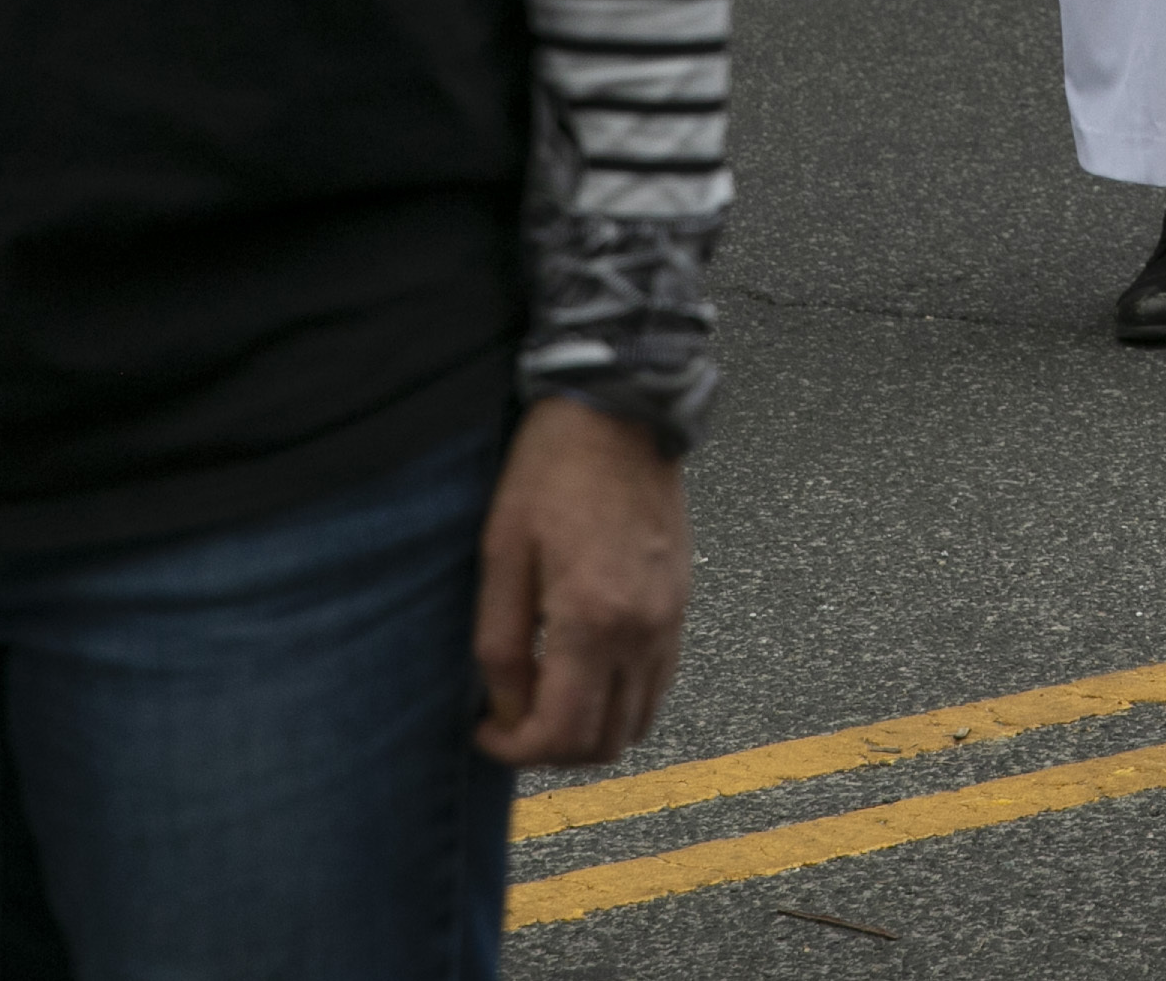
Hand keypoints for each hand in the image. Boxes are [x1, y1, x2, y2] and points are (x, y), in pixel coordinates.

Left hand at [473, 397, 688, 768]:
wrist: (619, 414)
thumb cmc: (550, 473)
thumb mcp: (502, 554)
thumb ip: (499, 643)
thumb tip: (503, 709)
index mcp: (591, 620)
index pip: (560, 734)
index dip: (513, 751)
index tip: (483, 731)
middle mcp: (642, 630)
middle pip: (604, 743)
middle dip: (550, 751)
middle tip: (510, 722)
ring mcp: (670, 620)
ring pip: (638, 723)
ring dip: (590, 732)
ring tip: (546, 700)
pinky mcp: (682, 605)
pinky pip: (659, 684)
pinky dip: (623, 701)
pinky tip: (585, 672)